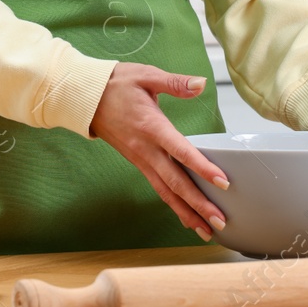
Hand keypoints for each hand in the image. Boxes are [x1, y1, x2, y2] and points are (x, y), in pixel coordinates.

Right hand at [89, 63, 229, 242]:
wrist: (85, 97)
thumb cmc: (116, 85)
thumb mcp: (146, 75)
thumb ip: (175, 82)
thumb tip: (200, 84)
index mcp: (151, 126)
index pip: (181, 151)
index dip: (202, 168)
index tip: (222, 182)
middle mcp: (146, 149)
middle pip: (175, 182)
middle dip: (198, 204)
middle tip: (220, 220)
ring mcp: (140, 159)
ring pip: (165, 192)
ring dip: (186, 213)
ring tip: (207, 231)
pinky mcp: (138, 162)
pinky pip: (158, 188)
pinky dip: (173, 205)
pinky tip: (187, 217)